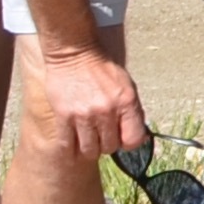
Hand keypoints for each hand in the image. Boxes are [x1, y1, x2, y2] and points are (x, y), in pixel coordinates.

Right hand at [35, 38, 148, 160]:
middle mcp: (106, 110)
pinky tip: (72, 140)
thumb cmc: (102, 69)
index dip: (128, 143)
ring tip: (88, 137)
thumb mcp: (126, 85)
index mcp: (126, 101)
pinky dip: (70, 147)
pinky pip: (68, 145)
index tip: (122, 139)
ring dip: (89, 147)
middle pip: (109, 147)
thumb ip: (132, 110)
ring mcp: (84, 115)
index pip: (133, 139)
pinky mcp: (64, 116)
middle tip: (102, 134)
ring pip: (89, 150)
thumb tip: (139, 136)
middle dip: (107, 143)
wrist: (74, 53)